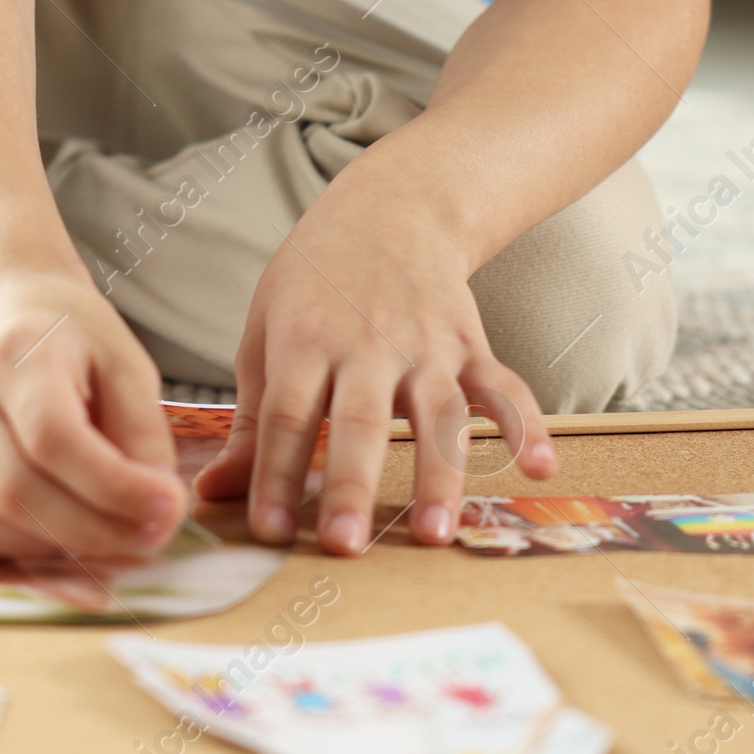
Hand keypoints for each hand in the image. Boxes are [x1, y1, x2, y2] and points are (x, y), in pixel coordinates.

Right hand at [0, 269, 186, 563]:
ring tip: (107, 533)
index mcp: (19, 355)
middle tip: (153, 537)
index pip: (54, 437)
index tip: (168, 510)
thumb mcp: (126, 364)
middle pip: (17, 491)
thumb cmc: (75, 341)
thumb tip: (157, 508)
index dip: (112, 486)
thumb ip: (142, 432)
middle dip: (95, 531)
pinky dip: (2, 552)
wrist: (9, 314)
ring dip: (52, 547)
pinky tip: (51, 536)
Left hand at [194, 161, 556, 554]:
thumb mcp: (265, 332)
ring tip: (432, 534)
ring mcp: (425, 344)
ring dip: (436, 475)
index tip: (269, 531)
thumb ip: (250, 421)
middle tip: (344, 546)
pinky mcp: (469, 344)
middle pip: (359, 420)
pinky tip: (541, 466)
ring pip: (435, 414)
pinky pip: (502, 387)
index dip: (276, 473)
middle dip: (352, 485)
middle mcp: (366, 342)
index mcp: (305, 339)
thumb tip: (212, 493)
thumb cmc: (315, 281)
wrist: (391, 206)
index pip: (287, 415)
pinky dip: (526, 425)